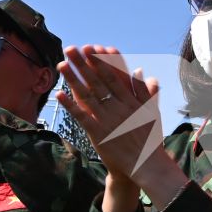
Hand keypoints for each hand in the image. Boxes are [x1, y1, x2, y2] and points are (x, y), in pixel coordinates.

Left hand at [57, 46, 162, 178]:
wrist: (145, 164)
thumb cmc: (149, 138)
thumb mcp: (152, 111)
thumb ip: (145, 90)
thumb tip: (139, 70)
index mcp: (130, 100)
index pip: (113, 76)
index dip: (100, 61)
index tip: (91, 48)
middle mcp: (118, 107)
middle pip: (97, 81)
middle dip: (83, 64)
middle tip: (71, 48)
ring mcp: (107, 120)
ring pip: (87, 96)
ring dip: (73, 80)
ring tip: (61, 65)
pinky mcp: (98, 133)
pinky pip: (82, 117)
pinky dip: (71, 105)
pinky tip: (60, 94)